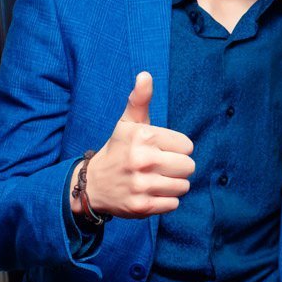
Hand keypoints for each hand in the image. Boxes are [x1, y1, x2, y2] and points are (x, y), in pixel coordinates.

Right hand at [75, 72, 195, 218]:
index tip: (159, 150)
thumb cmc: (118, 149)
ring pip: (183, 187)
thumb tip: (145, 75)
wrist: (92, 184)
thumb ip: (140, 99)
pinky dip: (165, 201)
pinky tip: (150, 193)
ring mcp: (142, 185)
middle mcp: (142, 160)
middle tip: (158, 167)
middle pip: (189, 167)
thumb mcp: (127, 123)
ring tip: (155, 180)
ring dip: (173, 185)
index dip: (176, 149)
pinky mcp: (142, 207)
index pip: (187, 146)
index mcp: (143, 136)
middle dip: (177, 168)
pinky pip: (173, 204)